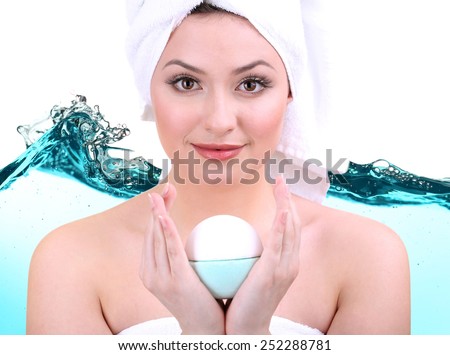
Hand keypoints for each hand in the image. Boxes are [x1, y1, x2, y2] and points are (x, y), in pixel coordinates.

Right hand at [139, 184, 224, 333]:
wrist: (205, 330)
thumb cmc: (201, 301)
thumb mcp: (190, 277)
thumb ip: (188, 257)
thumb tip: (201, 234)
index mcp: (150, 270)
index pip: (152, 235)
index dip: (157, 212)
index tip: (167, 195)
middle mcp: (149, 273)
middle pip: (151, 233)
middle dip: (156, 208)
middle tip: (166, 188)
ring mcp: (159, 278)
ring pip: (156, 238)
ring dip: (157, 213)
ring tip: (161, 194)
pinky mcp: (173, 281)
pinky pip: (170, 250)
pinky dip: (165, 231)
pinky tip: (164, 215)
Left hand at [225, 176, 301, 333]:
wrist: (246, 329)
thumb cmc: (243, 302)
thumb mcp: (250, 276)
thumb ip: (248, 257)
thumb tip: (233, 239)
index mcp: (286, 262)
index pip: (288, 228)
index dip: (286, 207)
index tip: (278, 190)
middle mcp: (291, 263)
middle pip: (294, 224)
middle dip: (289, 200)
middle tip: (280, 180)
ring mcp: (285, 268)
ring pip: (290, 230)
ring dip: (287, 205)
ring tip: (281, 185)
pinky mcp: (274, 274)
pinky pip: (279, 245)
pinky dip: (282, 226)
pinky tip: (280, 211)